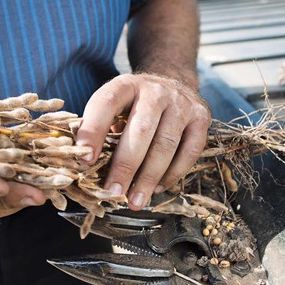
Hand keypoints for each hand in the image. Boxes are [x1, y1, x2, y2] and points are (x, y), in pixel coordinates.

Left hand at [76, 73, 210, 210]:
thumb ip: (100, 128)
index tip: (84, 160)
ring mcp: (182, 103)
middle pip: (141, 130)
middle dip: (125, 166)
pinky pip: (189, 152)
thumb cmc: (135, 105)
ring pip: (166, 145)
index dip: (93, 131)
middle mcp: (156, 91)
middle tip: (113, 193)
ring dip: (149, 177)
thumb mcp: (115, 106)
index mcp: (126, 85)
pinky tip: (157, 188)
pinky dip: (172, 174)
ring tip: (135, 201)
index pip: (106, 103)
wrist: (173, 84)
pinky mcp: (201, 117)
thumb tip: (83, 162)